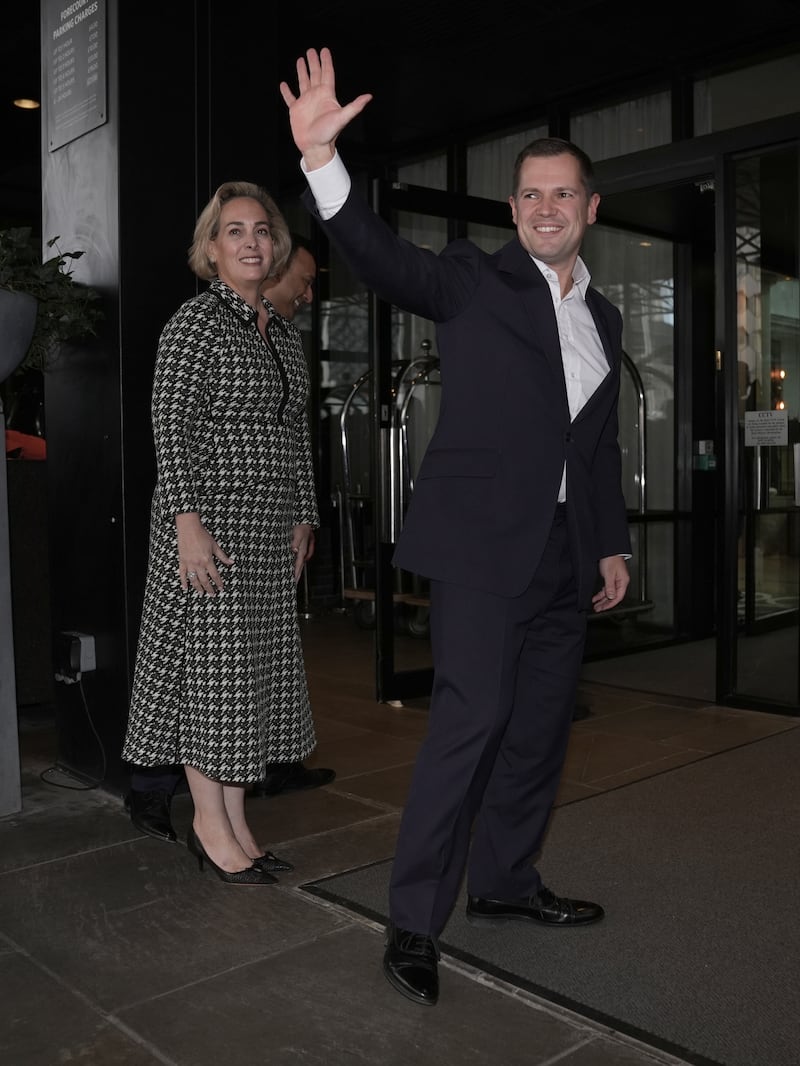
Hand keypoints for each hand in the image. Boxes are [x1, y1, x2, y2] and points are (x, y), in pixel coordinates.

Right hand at [176, 512, 232, 595]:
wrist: (189, 528)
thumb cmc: (202, 535)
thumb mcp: (215, 545)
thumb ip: (223, 556)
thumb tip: (231, 562)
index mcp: (208, 560)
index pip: (215, 575)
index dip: (218, 583)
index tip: (221, 588)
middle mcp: (199, 564)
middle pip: (205, 580)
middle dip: (209, 589)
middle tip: (212, 595)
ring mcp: (189, 563)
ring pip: (194, 579)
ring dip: (198, 588)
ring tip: (201, 594)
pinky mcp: (182, 561)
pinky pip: (182, 574)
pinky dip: (183, 582)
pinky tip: (185, 588)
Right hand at [279, 47, 371, 169]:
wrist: (315, 147)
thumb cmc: (329, 134)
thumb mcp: (342, 118)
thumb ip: (354, 106)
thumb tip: (369, 97)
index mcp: (326, 95)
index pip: (327, 73)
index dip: (326, 61)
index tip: (324, 50)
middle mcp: (316, 96)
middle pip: (315, 74)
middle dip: (313, 62)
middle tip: (311, 50)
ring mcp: (305, 102)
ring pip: (303, 82)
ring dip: (302, 71)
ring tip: (300, 60)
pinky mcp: (296, 110)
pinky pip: (290, 98)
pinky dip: (286, 91)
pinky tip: (284, 84)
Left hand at [291, 523, 314, 583]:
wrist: (307, 520)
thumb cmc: (302, 526)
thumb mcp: (298, 533)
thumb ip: (296, 542)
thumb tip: (295, 551)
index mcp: (302, 549)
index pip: (298, 565)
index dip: (296, 573)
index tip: (294, 581)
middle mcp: (304, 550)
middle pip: (301, 565)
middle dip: (298, 574)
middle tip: (295, 582)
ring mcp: (306, 547)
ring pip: (303, 560)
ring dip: (300, 567)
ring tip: (297, 574)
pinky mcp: (306, 544)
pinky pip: (305, 555)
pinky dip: (303, 559)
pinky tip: (303, 560)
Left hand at [591, 555, 629, 612]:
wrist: (609, 549)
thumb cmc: (611, 559)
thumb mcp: (609, 574)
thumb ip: (610, 586)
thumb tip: (611, 597)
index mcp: (623, 582)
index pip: (618, 597)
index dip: (610, 604)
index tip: (603, 609)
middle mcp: (620, 582)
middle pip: (613, 597)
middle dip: (605, 604)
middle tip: (598, 609)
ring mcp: (616, 580)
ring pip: (609, 593)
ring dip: (602, 599)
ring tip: (595, 605)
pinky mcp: (611, 578)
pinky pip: (607, 589)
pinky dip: (601, 593)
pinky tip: (596, 597)